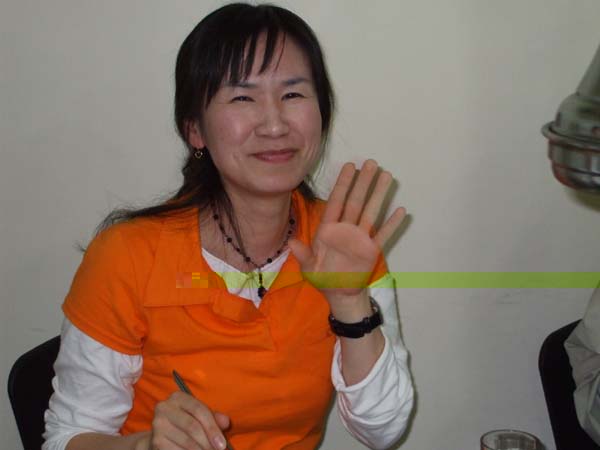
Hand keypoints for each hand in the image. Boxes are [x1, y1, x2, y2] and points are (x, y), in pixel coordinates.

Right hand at [147, 391, 229, 449]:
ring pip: (186, 441)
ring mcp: (158, 425)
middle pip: (192, 426)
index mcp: (178, 397)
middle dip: (207, 442)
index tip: (222, 444)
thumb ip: (214, 418)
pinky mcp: (155, 441)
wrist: (162, 437)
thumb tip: (226, 422)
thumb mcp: (201, 417)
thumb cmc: (187, 424)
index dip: (212, 428)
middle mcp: (164, 407)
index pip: (199, 410)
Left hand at [289, 159, 404, 300]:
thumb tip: (291, 242)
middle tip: (372, 163)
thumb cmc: (323, 277)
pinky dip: (392, 224)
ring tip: (387, 176)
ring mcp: (360, 238)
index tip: (350, 166)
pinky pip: (384, 234)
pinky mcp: (372, 249)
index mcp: (329, 229)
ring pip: (371, 212)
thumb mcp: (309, 268)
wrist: (339, 293)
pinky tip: (400, 210)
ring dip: (379, 195)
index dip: (343, 184)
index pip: (337, 201)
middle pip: (356, 201)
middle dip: (363, 182)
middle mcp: (346, 229)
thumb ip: (302, 254)